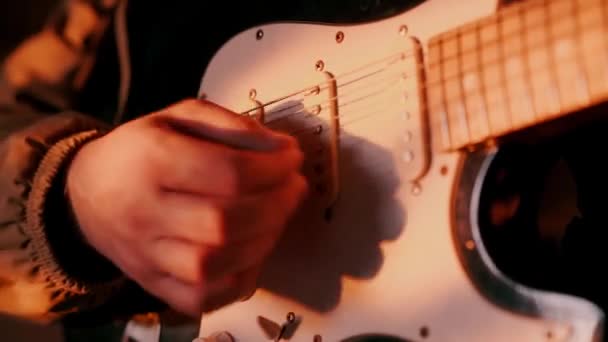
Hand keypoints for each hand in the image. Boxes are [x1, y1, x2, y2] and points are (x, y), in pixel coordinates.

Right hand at [66, 99, 306, 316]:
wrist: (88, 192)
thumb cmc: (142, 151)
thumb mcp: (180, 116)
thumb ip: (231, 125)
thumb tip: (282, 150)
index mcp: (151, 159)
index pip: (227, 173)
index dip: (273, 168)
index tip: (292, 158)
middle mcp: (144, 211)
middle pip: (224, 222)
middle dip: (276, 205)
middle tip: (295, 188)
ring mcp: (144, 255)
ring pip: (213, 265)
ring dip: (263, 242)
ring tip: (279, 216)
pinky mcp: (151, 283)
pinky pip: (200, 298)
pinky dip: (237, 280)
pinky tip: (253, 252)